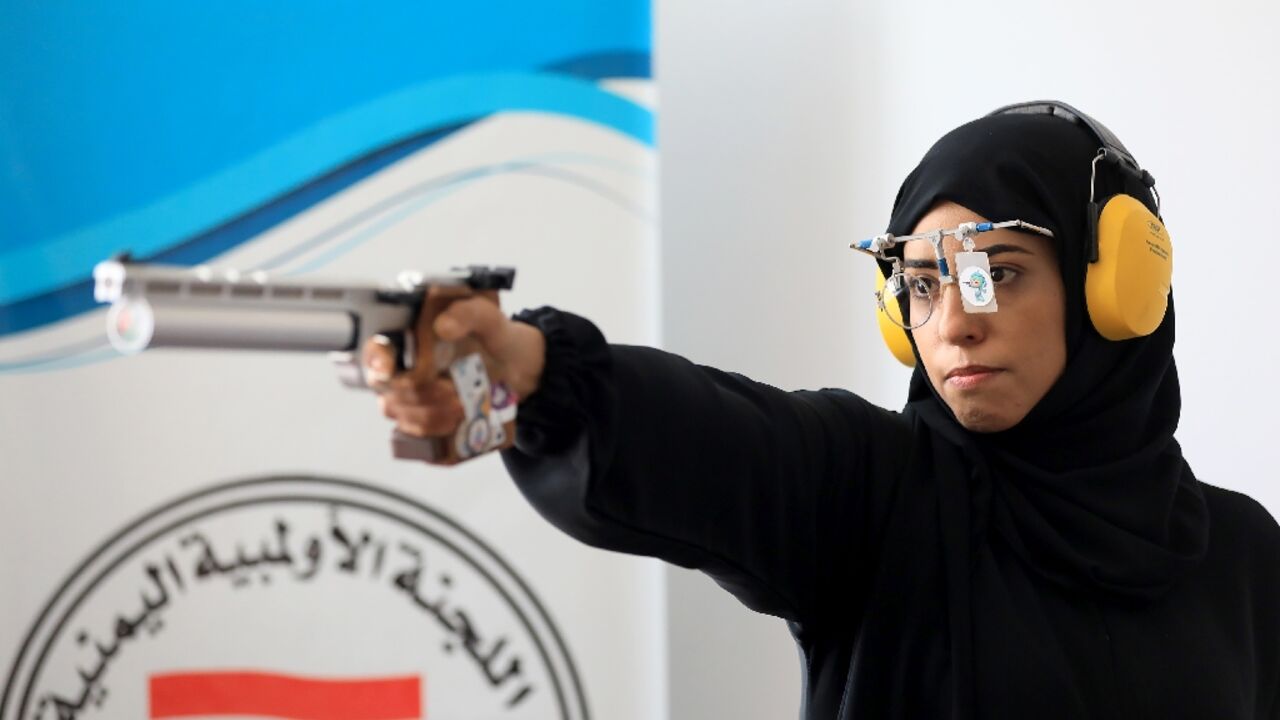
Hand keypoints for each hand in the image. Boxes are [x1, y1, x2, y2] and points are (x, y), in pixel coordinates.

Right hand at [364, 287, 545, 460]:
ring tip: (462, 409)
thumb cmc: (493, 336)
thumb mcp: (488, 318)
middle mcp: (401, 371)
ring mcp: (411, 401)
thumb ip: (468, 313)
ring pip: (404, 418)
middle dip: (422, 396)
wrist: (517, 366)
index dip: (375, 361)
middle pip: (391, 392)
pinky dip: (436, 439)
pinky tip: (457, 429)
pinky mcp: (426, 425)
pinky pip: (419, 441)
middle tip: (455, 394)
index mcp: (408, 339)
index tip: (387, 371)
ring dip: (431, 418)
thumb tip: (443, 326)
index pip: (375, 350)